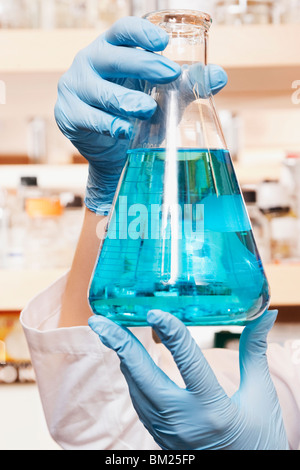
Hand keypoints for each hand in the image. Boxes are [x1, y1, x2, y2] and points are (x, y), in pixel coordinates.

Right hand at [55, 16, 227, 214]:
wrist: (113, 151)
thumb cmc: (137, 115)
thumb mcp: (163, 97)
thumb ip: (186, 85)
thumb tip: (219, 76)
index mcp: (112, 50)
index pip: (122, 31)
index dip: (141, 33)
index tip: (164, 42)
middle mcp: (89, 63)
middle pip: (112, 57)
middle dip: (142, 65)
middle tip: (170, 74)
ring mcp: (75, 88)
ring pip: (99, 91)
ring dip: (125, 100)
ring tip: (148, 109)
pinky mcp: (68, 114)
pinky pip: (89, 118)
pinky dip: (109, 125)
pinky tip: (125, 130)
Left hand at [89, 309, 288, 449]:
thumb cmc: (258, 439)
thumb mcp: (261, 395)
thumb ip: (255, 353)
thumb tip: (264, 317)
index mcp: (212, 409)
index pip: (188, 363)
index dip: (171, 333)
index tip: (154, 311)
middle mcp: (184, 421)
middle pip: (142, 378)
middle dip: (118, 346)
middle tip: (98, 322)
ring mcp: (167, 432)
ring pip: (135, 389)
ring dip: (123, 359)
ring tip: (111, 331)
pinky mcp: (161, 437)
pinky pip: (139, 402)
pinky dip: (132, 377)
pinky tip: (130, 360)